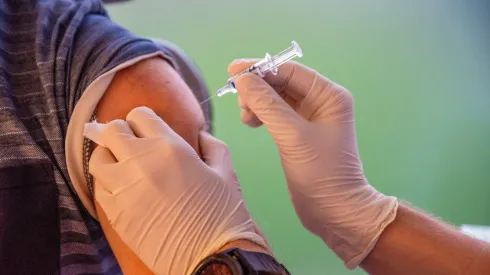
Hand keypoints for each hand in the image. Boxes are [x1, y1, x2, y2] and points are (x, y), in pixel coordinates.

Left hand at [86, 107, 267, 274]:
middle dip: (121, 133)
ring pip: (98, 158)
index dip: (142, 120)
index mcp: (170, 147)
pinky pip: (98, 187)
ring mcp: (124, 189)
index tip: (148, 130)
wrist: (212, 257)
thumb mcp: (225, 171)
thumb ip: (212, 145)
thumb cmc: (223, 213)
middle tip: (132, 145)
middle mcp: (141, 162)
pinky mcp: (115, 214)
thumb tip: (200, 135)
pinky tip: (123, 189)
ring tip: (123, 166)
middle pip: (112, 130)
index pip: (139, 115)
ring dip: (109, 157)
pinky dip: (107, 183)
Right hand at [228, 60, 397, 267]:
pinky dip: (261, 115)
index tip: (232, 70)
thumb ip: (267, 105)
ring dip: (257, 102)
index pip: (289, 71)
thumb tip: (242, 79)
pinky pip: (276, 114)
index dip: (260, 69)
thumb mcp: (293, 136)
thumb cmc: (321, 173)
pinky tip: (251, 122)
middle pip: (282, 83)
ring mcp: (310, 118)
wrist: (335, 211)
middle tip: (237, 100)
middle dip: (257, 88)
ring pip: (276, 98)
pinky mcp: (299, 133)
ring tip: (245, 116)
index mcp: (329, 95)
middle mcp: (321, 102)